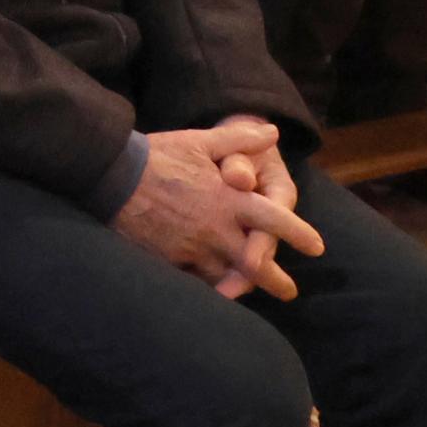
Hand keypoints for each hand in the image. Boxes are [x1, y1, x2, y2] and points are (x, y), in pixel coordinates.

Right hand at [111, 119, 320, 299]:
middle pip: (257, 263)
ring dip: (242, 287)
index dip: (300, 234)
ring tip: (250, 293)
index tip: (317, 247)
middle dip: (276, 281)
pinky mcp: (168, 259)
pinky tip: (213, 291)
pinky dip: (207, 286)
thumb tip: (273, 133)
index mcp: (230, 200)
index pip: (276, 221)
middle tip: (288, 291)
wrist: (110, 175)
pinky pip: (194, 280)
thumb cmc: (157, 156)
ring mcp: (192, 248)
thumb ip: (239, 139)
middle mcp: (216, 229)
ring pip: (226, 277)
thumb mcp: (199, 141)